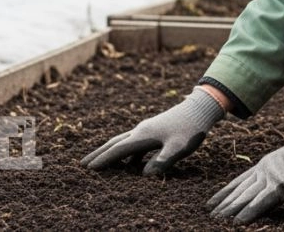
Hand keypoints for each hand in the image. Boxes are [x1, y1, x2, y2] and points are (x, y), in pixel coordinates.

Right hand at [81, 86, 224, 174]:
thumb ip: (162, 161)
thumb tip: (145, 176)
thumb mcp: (178, 147)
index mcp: (143, 135)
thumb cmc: (190, 129)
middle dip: (99, 154)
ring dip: (111, 152)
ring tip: (101, 162)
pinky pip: (134, 143)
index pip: (118, 150)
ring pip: (123, 142)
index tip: (88, 169)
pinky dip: (127, 152)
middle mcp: (141, 130)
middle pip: (114, 143)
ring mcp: (147, 129)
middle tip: (83, 164)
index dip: (104, 160)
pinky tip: (130, 163)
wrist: (200, 108)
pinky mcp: (154, 130)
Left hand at [208, 128, 283, 223]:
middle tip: (209, 213)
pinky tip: (237, 222)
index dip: (226, 191)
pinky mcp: (281, 186)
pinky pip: (260, 202)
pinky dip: (248, 213)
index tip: (213, 200)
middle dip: (224, 203)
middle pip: (239, 189)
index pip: (240, 180)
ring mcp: (271, 177)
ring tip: (217, 219)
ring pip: (245, 196)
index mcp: (266, 164)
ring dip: (230, 210)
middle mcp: (264, 170)